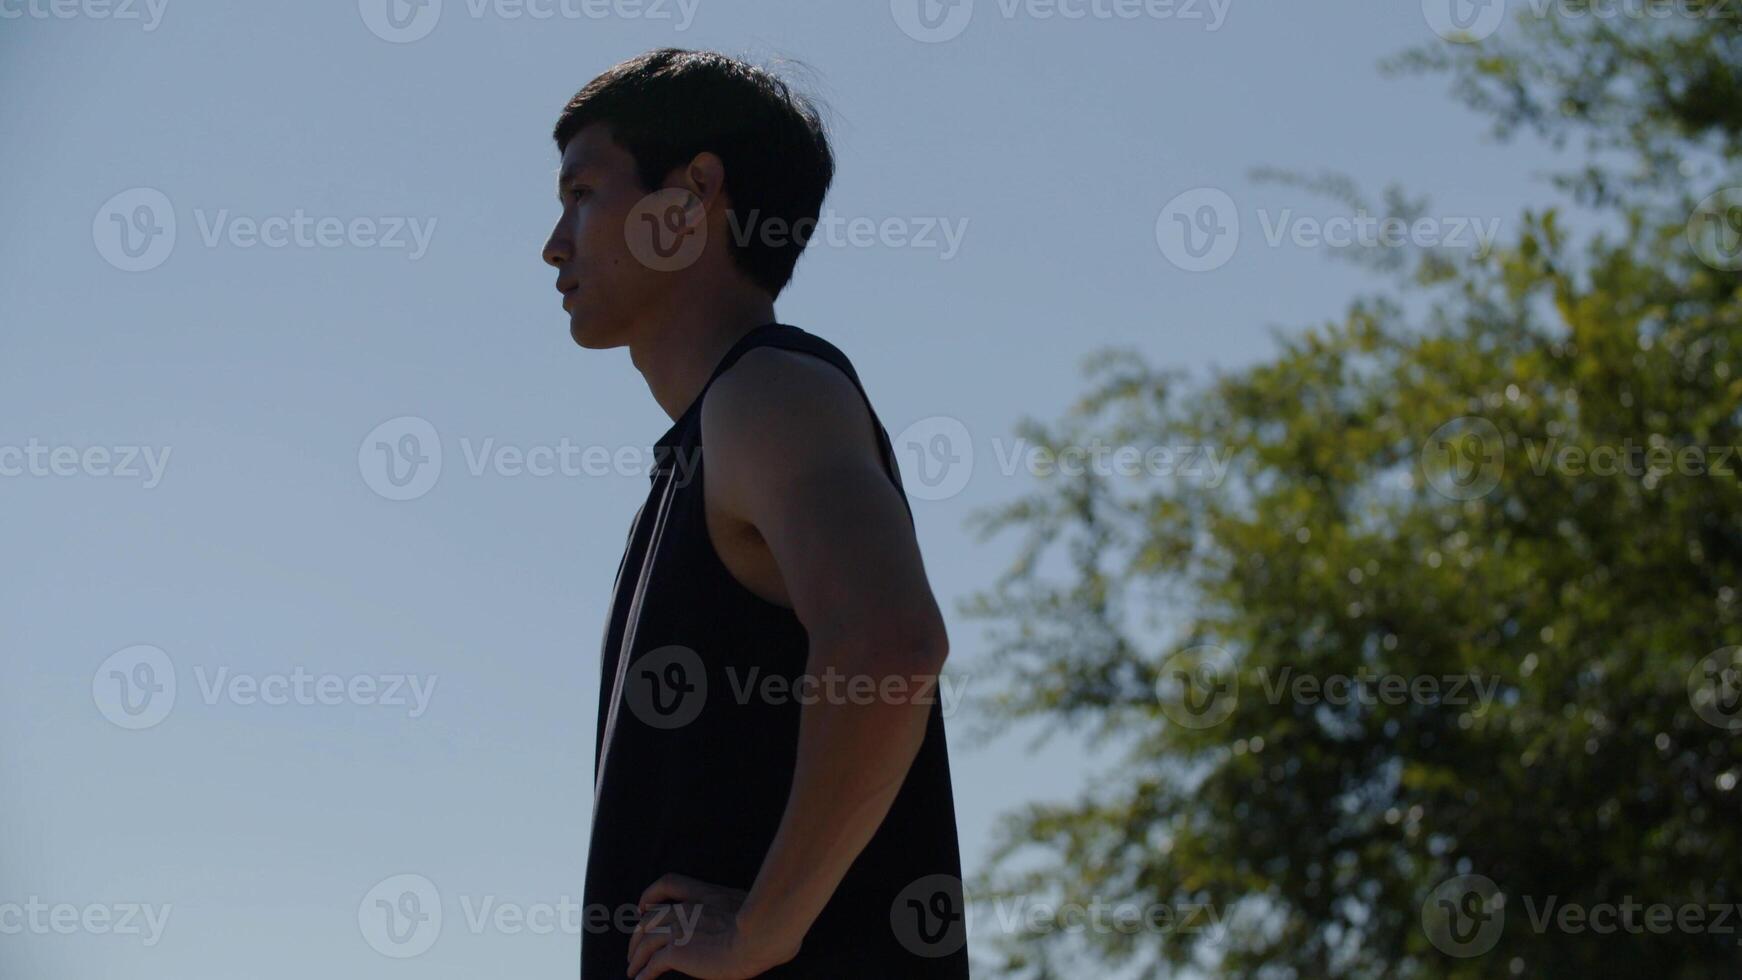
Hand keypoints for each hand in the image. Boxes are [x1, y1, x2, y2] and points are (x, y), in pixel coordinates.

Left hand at [626, 873, 800, 978]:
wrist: (762, 933)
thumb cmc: (771, 923)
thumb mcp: (757, 909)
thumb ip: (752, 915)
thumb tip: (778, 935)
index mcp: (706, 895)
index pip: (669, 884)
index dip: (652, 894)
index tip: (644, 906)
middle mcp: (688, 909)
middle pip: (649, 916)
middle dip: (637, 932)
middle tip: (634, 947)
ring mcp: (680, 929)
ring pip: (645, 940)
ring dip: (635, 955)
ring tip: (632, 969)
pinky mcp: (677, 951)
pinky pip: (652, 963)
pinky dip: (643, 973)